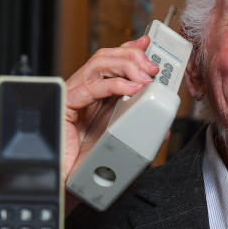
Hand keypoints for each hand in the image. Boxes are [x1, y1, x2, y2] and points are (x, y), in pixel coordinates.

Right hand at [63, 37, 158, 181]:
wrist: (69, 182)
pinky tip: (131, 89)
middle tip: (152, 68)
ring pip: (98, 65)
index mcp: (97, 95)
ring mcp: (73, 96)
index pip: (112, 62)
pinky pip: (89, 88)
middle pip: (106, 58)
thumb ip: (141, 133)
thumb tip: (162, 129)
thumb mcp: (123, 142)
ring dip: (126, 66)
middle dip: (133, 57)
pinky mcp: (65, 106)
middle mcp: (84, 91)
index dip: (129, 50)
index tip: (147, 45)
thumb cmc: (90, 163)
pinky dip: (113, 85)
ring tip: (145, 78)